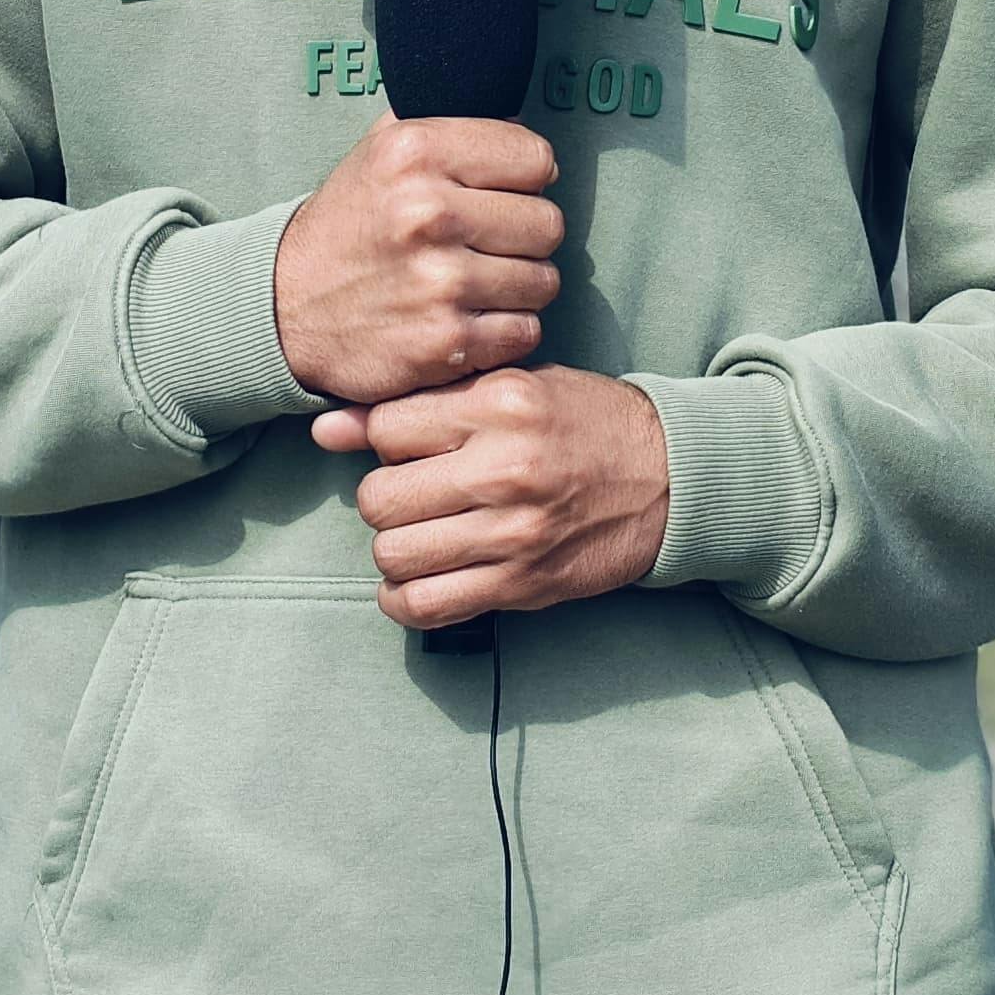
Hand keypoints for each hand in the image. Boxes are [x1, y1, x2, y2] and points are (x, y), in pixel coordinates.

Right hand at [273, 116, 565, 407]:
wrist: (285, 305)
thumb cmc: (351, 224)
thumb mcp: (382, 147)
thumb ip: (449, 120)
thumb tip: (520, 116)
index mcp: (416, 151)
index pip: (538, 158)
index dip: (524, 179)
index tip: (499, 193)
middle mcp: (428, 212)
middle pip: (549, 222)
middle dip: (524, 236)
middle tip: (486, 243)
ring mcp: (439, 282)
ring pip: (544, 281)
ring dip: (518, 286)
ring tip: (475, 281)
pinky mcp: (446, 342)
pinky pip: (525, 332)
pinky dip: (504, 330)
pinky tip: (468, 317)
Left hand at [314, 367, 669, 631]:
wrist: (670, 476)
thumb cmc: (585, 422)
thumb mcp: (513, 388)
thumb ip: (427, 404)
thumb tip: (324, 427)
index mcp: (501, 405)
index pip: (387, 427)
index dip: (384, 439)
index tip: (406, 447)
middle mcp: (504, 469)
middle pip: (379, 496)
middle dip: (382, 497)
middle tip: (410, 494)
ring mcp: (513, 533)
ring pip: (394, 553)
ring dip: (393, 548)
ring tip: (416, 535)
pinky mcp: (522, 584)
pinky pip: (426, 605)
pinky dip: (403, 600)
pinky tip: (415, 581)